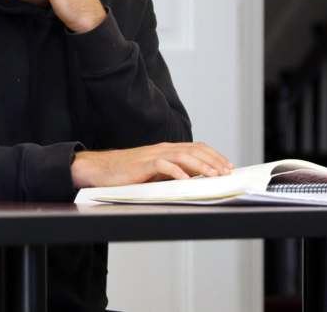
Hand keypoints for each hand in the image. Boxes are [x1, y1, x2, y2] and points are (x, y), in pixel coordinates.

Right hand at [70, 142, 234, 188]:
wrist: (99, 169)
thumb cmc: (125, 172)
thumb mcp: (153, 172)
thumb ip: (171, 172)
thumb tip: (192, 179)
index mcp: (165, 150)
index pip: (196, 148)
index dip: (213, 155)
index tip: (227, 166)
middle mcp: (162, 149)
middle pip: (194, 150)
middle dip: (213, 160)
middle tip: (227, 171)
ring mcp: (153, 155)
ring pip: (183, 156)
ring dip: (201, 165)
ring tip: (214, 175)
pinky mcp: (143, 164)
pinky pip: (164, 166)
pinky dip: (177, 172)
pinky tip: (186, 179)